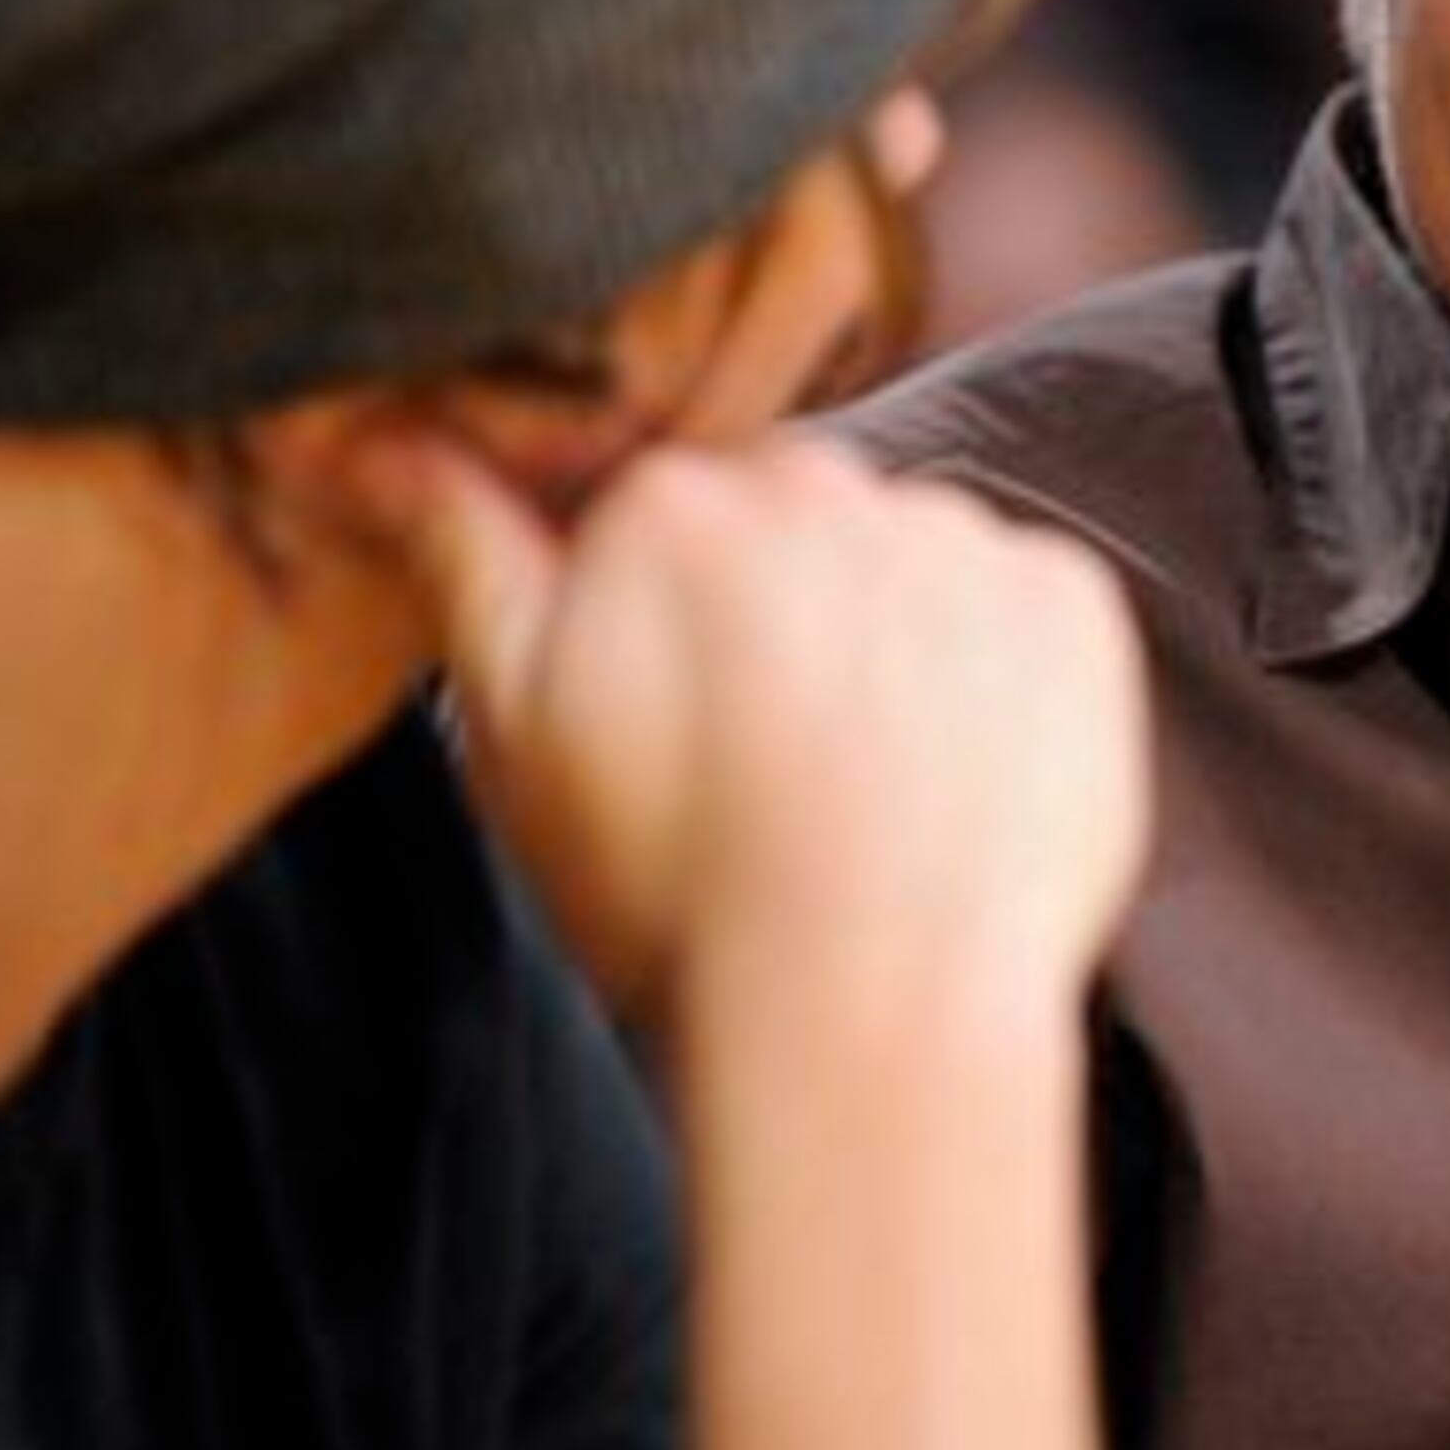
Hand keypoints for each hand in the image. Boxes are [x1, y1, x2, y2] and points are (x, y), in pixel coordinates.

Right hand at [359, 426, 1148, 1039]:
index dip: (655, 614)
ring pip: (908, 564)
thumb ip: (464, 558)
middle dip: (776, 614)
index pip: (660, 511)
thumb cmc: (679, 893)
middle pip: (792, 524)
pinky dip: (996, 675)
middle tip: (762, 759)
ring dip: (889, 640)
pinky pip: (1020, 608)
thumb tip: (380, 438)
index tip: (665, 705)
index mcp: (676, 501)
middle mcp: (828, 484)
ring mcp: (961, 541)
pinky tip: (952, 778)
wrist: (872, 1011)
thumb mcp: (516, 731)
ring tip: (864, 787)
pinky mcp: (1069, 608)